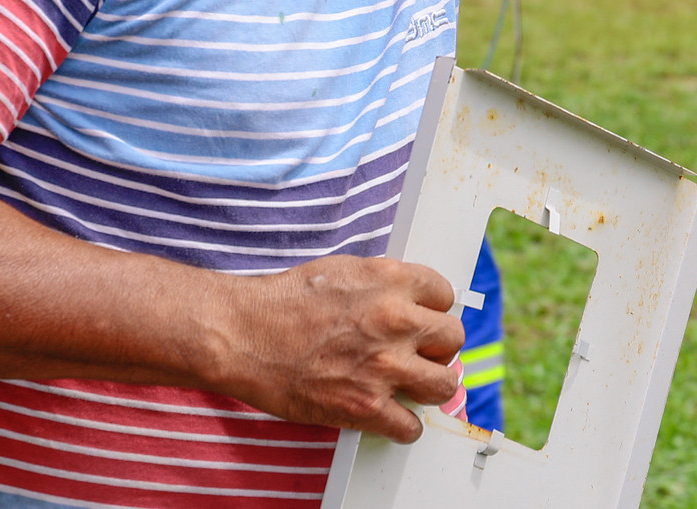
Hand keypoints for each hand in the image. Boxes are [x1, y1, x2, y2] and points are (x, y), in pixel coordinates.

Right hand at [221, 254, 463, 442]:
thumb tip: (408, 298)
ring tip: (413, 385)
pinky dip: (403, 426)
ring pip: (444, 384)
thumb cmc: (284, 301)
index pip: (444, 295)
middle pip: (452, 338)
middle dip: (437, 347)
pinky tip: (390, 415)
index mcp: (391, 281)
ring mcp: (384, 366)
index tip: (423, 321)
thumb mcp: (344, 270)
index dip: (433, 310)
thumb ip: (383, 283)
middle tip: (421, 353)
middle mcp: (395, 321)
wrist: (244, 334)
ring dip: (430, 386)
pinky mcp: (366, 407)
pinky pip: (410, 426)